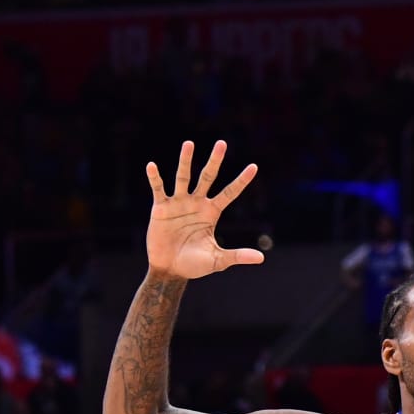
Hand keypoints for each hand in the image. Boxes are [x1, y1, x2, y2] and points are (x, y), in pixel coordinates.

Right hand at [145, 141, 263, 279]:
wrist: (170, 270)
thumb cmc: (194, 265)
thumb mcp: (217, 260)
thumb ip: (237, 255)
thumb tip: (261, 258)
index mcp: (212, 212)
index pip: (230, 193)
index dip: (241, 181)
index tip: (254, 167)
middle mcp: (197, 203)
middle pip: (208, 177)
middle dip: (215, 161)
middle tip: (222, 143)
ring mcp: (179, 203)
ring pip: (183, 177)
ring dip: (186, 161)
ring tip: (189, 144)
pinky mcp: (161, 208)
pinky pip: (159, 189)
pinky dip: (155, 178)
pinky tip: (152, 166)